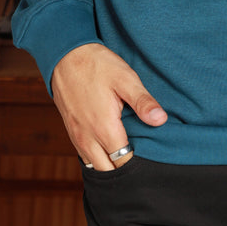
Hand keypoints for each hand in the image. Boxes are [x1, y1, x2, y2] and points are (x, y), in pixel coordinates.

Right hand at [51, 43, 166, 170]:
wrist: (65, 55)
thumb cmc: (97, 65)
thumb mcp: (125, 78)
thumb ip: (142, 102)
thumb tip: (161, 120)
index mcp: (104, 128)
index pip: (123, 161)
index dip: (137, 164)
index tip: (150, 157)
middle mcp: (87, 138)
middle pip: (108, 170)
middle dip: (124, 168)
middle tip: (141, 158)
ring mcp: (76, 136)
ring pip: (94, 165)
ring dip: (109, 165)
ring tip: (126, 155)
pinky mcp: (71, 131)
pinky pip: (84, 155)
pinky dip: (97, 158)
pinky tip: (108, 148)